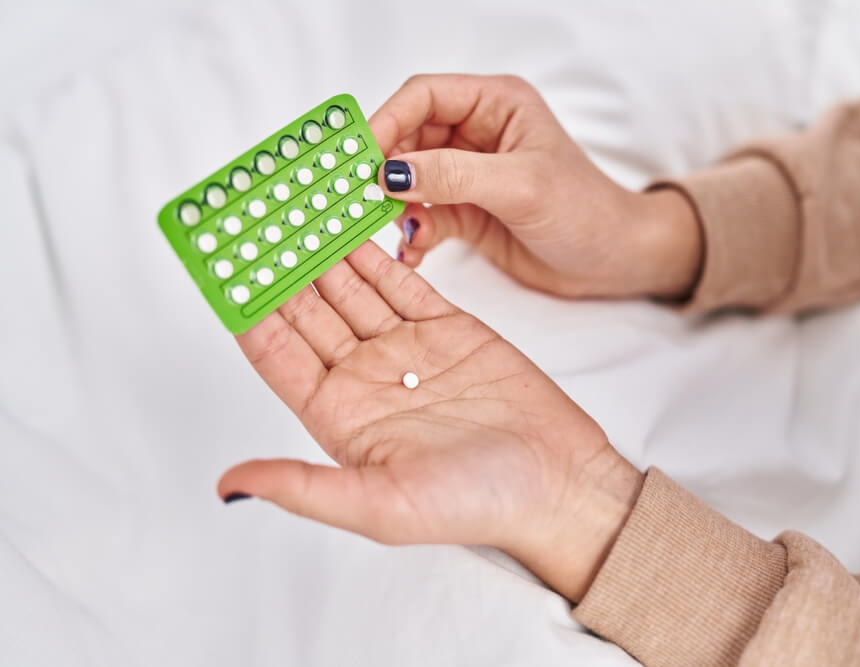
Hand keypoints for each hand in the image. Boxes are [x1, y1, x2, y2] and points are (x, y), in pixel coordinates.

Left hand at [217, 242, 642, 601]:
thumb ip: (303, 487)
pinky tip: (350, 219)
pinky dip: (374, 247)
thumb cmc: (478, 504)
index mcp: (339, 416)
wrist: (560, 483)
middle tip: (251, 215)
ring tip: (292, 204)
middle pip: (308, 309)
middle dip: (278, 266)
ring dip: (320, 248)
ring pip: (350, 285)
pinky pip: (399, 278)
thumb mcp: (381, 506)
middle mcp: (365, 377)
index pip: (278, 352)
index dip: (249, 310)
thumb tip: (229, 486)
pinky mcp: (447, 326)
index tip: (222, 265)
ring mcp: (406, 347)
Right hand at [369, 74, 702, 298]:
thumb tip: (392, 172)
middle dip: (385, 169)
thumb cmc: (586, 210)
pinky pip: (424, 216)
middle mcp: (478, 134)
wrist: (613, 261)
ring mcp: (470, 174)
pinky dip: (413, 233)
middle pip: (409, 137)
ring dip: (397, 206)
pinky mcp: (467, 212)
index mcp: (496, 104)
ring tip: (397, 231)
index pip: (424, 97)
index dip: (387, 120)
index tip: (362, 156)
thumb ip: (454, 175)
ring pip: (412, 180)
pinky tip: (413, 251)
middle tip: (362, 199)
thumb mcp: (519, 186)